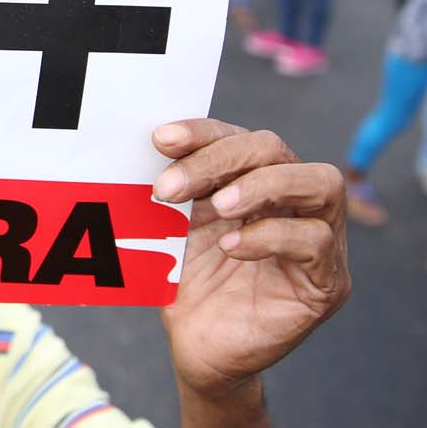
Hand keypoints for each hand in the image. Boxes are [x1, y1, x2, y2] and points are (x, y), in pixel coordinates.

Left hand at [154, 120, 348, 397]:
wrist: (197, 349)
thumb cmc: (186, 284)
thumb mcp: (172, 229)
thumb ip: (173, 189)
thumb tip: (152, 146)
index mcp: (252, 182)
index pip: (238, 138)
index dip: (203, 132)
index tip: (162, 139)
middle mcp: (292, 203)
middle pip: (276, 150)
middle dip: (221, 158)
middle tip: (171, 185)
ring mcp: (319, 242)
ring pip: (321, 183)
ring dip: (262, 186)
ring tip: (218, 207)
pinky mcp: (327, 283)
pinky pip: (317, 242)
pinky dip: (272, 236)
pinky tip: (233, 248)